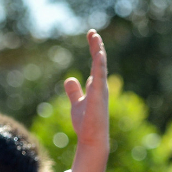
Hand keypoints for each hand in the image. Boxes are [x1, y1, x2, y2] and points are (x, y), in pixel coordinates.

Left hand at [65, 30, 109, 171]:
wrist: (92, 138)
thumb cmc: (86, 123)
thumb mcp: (77, 104)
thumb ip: (74, 91)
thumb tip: (70, 79)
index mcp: (96, 86)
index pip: (95, 64)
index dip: (94, 50)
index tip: (91, 36)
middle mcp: (101, 86)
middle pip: (99, 61)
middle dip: (96, 46)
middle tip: (92, 32)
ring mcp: (101, 90)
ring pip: (100, 66)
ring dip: (98, 51)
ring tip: (95, 37)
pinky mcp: (99, 95)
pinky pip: (100, 76)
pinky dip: (100, 64)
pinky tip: (98, 53)